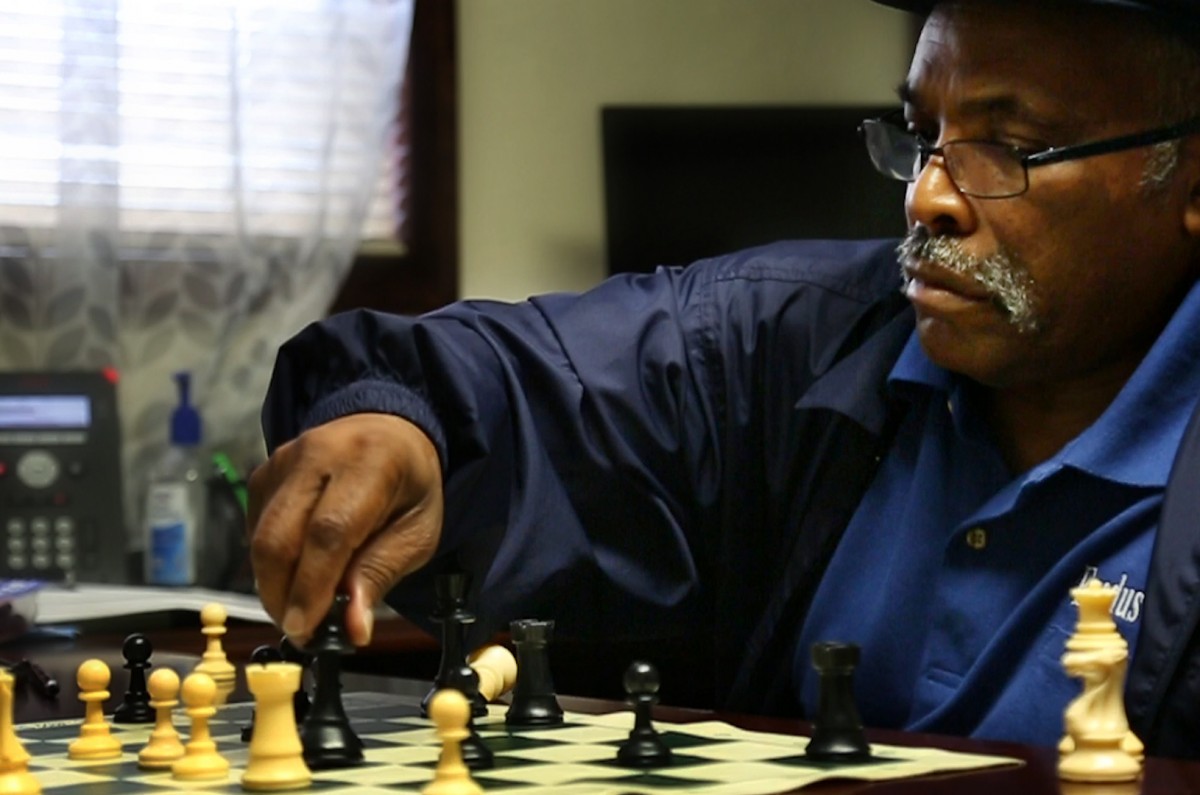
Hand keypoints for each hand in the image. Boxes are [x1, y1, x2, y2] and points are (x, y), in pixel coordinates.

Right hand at [248, 413, 443, 646]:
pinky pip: (256, 528)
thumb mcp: (418, 531)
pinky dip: (271, 562)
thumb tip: (353, 627)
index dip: (312, 586)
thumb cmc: (409, 484)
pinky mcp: (264, 472)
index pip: (330, 530)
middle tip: (300, 630)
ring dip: (273, 584)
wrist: (388, 429)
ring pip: (260, 536)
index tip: (307, 629)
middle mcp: (320, 453)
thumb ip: (381, 574)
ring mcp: (285, 460)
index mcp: (371, 462)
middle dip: (282, 594)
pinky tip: (295, 573)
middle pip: (281, 534)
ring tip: (300, 609)